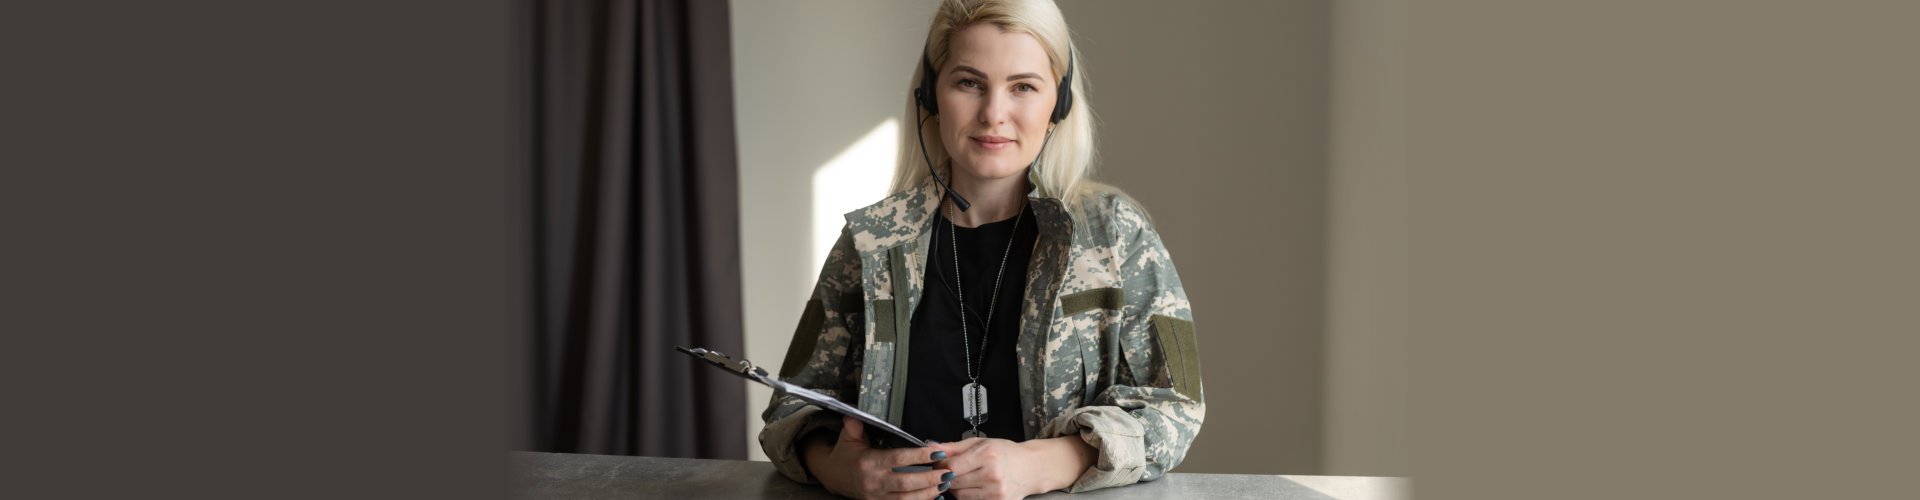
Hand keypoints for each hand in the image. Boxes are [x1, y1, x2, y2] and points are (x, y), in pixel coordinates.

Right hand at [803, 416, 952, 499]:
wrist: (832, 475)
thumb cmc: (844, 453)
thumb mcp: (848, 437)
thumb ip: (854, 425)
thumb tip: (855, 411)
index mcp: (868, 462)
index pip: (897, 459)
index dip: (918, 456)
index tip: (936, 452)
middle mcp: (873, 481)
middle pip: (905, 483)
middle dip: (928, 478)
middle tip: (947, 471)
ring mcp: (876, 496)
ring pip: (906, 498)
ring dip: (927, 493)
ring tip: (945, 483)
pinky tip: (934, 496)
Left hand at [933, 436, 1094, 499]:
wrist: (1031, 468)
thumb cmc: (1006, 453)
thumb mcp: (981, 443)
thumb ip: (953, 447)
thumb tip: (931, 447)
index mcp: (987, 455)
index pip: (951, 466)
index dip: (941, 465)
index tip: (940, 463)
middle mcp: (992, 475)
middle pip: (953, 481)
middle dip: (947, 477)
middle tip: (953, 470)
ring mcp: (995, 492)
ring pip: (959, 494)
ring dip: (956, 487)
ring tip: (968, 477)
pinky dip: (967, 495)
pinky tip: (975, 486)